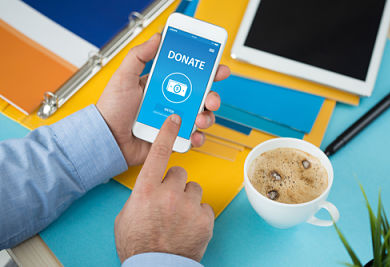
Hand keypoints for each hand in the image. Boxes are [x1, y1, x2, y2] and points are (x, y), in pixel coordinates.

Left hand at [96, 33, 229, 165]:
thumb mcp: (123, 77)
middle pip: (201, 97)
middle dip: (212, 96)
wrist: (107, 139)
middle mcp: (172, 102)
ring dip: (207, 116)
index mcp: (163, 85)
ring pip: (201, 116)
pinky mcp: (173, 138)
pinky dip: (198, 137)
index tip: (217, 68)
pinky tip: (193, 134)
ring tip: (199, 118)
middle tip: (211, 98)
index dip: (206, 72)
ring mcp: (174, 121)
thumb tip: (157, 37)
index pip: (190, 76)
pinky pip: (192, 137)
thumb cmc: (112, 110)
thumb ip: (139, 56)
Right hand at [114, 114, 213, 262]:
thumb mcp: (126, 215)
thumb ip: (140, 195)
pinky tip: (189, 225)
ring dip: (188, 199)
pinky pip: (205, 206)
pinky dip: (199, 214)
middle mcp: (168, 194)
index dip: (167, 132)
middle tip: (170, 201)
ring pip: (194, 189)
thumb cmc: (137, 244)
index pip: (158, 152)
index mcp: (146, 190)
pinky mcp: (205, 219)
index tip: (175, 119)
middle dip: (175, 184)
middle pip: (179, 173)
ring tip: (180, 216)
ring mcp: (189, 206)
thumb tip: (148, 189)